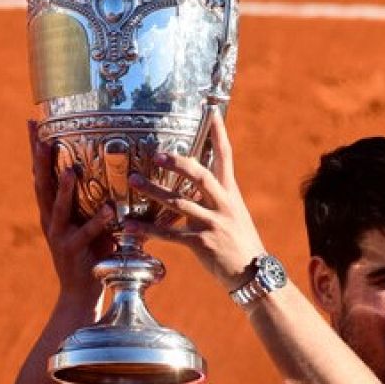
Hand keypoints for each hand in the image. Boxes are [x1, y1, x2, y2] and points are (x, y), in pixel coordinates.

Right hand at [30, 121, 115, 306]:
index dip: (37, 147)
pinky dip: (98, 222)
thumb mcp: (89, 221)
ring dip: (64, 188)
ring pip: (58, 207)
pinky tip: (109, 211)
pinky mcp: (73, 251)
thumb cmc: (91, 252)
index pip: (42, 171)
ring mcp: (59, 235)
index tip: (34, 120)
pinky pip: (87, 234)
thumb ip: (95, 198)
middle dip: (39, 159)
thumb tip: (116, 170)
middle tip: (40, 135)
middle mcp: (50, 218)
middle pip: (41, 183)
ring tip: (70, 169)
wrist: (81, 293)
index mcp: (51, 208)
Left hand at [127, 110, 265, 290]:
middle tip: (155, 153)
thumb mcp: (234, 213)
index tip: (212, 110)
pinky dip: (148, 230)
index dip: (219, 133)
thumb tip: (193, 184)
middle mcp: (223, 204)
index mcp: (231, 193)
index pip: (225, 157)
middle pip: (199, 176)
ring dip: (154, 191)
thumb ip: (214, 197)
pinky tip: (130, 227)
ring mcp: (213, 224)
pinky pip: (170, 234)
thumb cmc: (240, 242)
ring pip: (179, 203)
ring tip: (134, 181)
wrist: (254, 273)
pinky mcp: (202, 244)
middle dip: (177, 163)